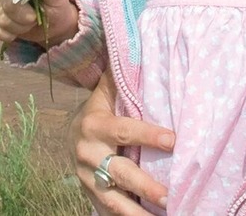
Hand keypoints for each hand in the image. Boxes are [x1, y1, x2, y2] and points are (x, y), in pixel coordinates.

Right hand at [0, 0, 77, 46]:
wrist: (52, 23)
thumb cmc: (55, 5)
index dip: (21, 3)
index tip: (33, 15)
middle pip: (4, 3)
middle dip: (22, 18)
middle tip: (35, 19)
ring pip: (1, 19)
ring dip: (18, 28)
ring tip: (29, 23)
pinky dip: (7, 35)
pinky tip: (16, 33)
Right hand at [73, 72, 173, 214]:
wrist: (71, 134)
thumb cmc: (100, 109)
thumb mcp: (106, 91)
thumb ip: (121, 76)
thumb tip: (143, 45)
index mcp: (95, 125)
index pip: (124, 131)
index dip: (148, 135)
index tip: (174, 140)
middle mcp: (88, 154)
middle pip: (119, 172)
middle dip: (145, 185)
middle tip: (170, 195)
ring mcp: (88, 179)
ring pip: (113, 199)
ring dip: (137, 211)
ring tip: (164, 214)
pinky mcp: (92, 195)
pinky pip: (109, 210)